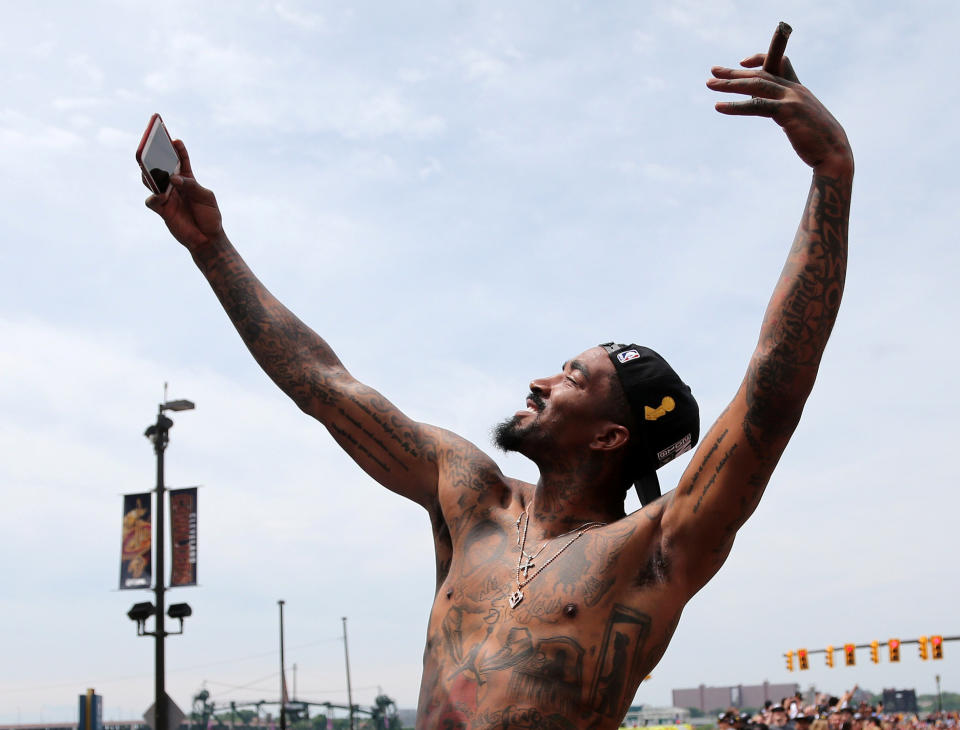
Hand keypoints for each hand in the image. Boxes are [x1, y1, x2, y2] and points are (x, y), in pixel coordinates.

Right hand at [145, 140, 223, 250]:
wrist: (207, 239)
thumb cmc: (210, 216)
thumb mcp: (206, 197)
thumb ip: (191, 186)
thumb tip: (173, 179)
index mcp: (188, 179)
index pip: (181, 160)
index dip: (177, 149)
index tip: (176, 140)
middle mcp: (175, 185)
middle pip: (161, 167)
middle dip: (156, 156)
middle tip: (152, 147)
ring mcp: (167, 197)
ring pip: (151, 180)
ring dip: (150, 173)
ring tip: (150, 167)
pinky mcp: (162, 210)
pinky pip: (152, 201)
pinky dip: (154, 197)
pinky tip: (160, 195)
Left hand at [707, 53, 852, 177]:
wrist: (835, 154)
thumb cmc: (819, 142)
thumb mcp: (804, 121)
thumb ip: (791, 113)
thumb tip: (783, 117)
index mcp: (799, 90)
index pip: (779, 63)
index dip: (760, 59)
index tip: (741, 62)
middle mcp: (795, 89)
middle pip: (760, 74)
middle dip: (735, 72)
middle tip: (713, 71)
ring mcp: (792, 99)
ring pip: (756, 86)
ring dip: (730, 84)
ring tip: (709, 85)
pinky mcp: (787, 112)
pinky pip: (756, 106)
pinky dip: (735, 106)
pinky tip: (719, 107)